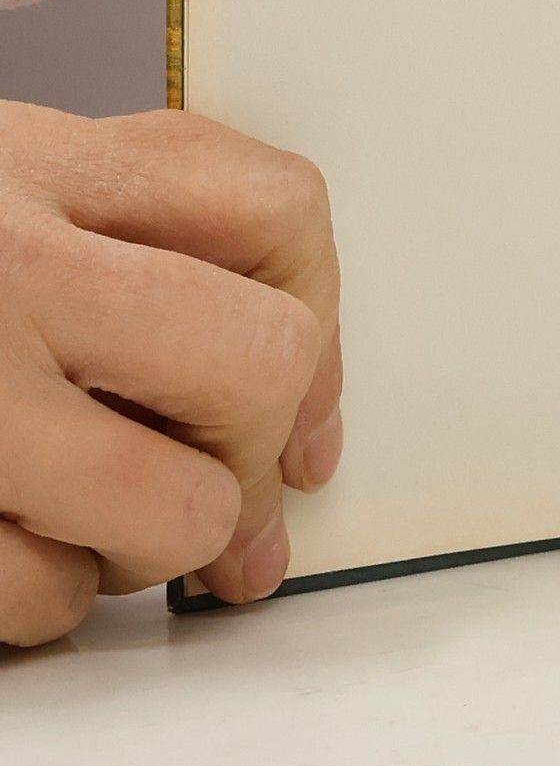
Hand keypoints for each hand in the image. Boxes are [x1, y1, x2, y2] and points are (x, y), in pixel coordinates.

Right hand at [0, 104, 340, 645]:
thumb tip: (300, 426)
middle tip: (215, 490)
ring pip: (177, 507)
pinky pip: (47, 596)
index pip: (273, 208)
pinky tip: (9, 548)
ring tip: (85, 518)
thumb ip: (131, 248)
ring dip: (153, 544)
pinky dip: (45, 599)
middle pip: (258, 359)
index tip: (307, 404)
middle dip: (251, 448)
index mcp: (30, 165)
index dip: (322, 315)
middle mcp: (3, 263)